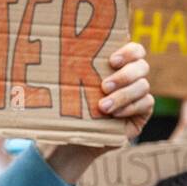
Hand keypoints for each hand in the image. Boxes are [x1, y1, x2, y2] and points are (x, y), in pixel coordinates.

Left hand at [44, 41, 153, 183]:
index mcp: (116, 62)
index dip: (128, 52)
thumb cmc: (69, 104)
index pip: (134, 49)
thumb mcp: (67, 85)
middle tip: (103, 86)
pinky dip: (129, 108)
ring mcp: (139, 92)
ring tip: (102, 106)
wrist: (75, 136)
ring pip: (143, 86)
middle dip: (123, 76)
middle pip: (142, 66)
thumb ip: (68, 68)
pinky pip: (145, 104)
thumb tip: (41, 50)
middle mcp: (131, 75)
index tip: (111, 60)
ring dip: (122, 95)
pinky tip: (114, 114)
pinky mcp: (143, 111)